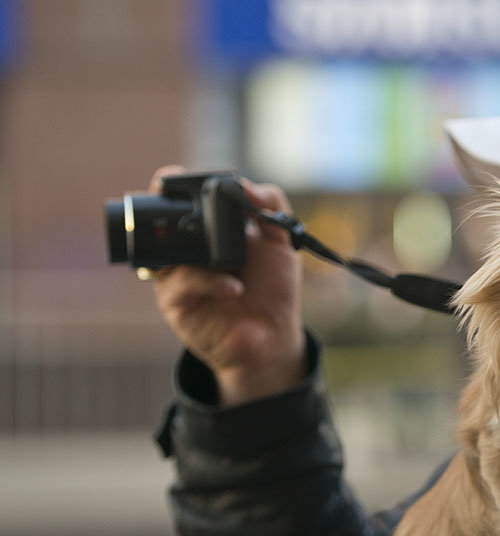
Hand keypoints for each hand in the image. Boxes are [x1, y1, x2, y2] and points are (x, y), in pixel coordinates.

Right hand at [150, 166, 306, 405]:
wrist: (274, 336)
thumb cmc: (273, 288)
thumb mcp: (280, 242)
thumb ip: (271, 204)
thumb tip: (244, 185)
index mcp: (207, 230)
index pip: (180, 198)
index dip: (174, 183)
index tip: (179, 176)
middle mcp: (187, 250)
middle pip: (160, 219)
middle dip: (171, 209)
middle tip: (193, 208)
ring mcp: (176, 275)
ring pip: (167, 249)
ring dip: (198, 249)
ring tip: (234, 262)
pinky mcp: (175, 302)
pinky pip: (181, 283)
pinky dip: (208, 281)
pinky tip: (234, 288)